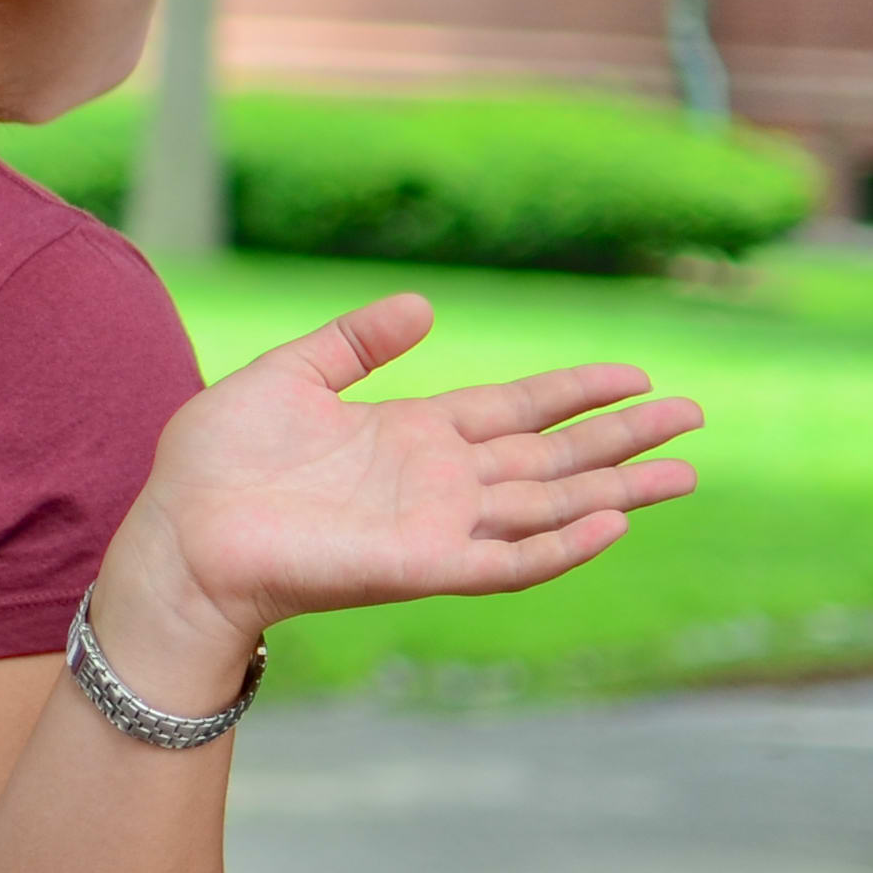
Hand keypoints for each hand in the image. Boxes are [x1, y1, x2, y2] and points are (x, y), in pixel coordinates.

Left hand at [93, 294, 701, 694]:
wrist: (178, 534)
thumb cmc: (216, 463)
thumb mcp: (286, 375)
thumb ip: (352, 342)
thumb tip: (423, 305)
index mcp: (410, 435)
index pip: (515, 409)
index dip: (574, 392)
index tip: (636, 374)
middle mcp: (437, 482)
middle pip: (552, 457)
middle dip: (621, 439)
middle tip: (694, 418)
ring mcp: (436, 526)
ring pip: (548, 507)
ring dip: (616, 492)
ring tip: (685, 473)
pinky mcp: (421, 567)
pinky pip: (507, 560)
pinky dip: (560, 546)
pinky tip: (610, 523)